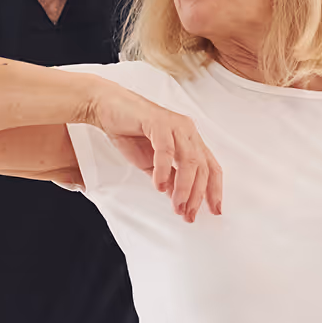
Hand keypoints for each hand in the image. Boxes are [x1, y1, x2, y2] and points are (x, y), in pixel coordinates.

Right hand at [89, 84, 222, 222]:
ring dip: (184, 187)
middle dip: (196, 195)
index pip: (210, 167)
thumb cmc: (130, 132)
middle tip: (188, 214)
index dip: (214, 190)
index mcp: (189, 140)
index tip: (214, 210)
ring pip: (189, 160)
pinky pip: (166, 150)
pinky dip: (163, 170)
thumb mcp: (152, 164)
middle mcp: (187, 131)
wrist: (107, 108)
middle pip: (202, 167)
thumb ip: (168, 179)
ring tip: (176, 205)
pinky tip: (158, 185)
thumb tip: (178, 199)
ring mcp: (174, 125)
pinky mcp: (158, 121)